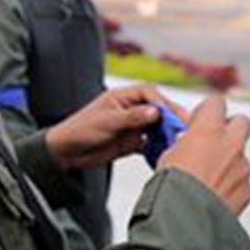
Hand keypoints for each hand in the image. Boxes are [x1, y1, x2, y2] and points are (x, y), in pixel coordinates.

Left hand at [45, 85, 184, 169]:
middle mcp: (131, 110)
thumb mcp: (106, 121)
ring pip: (157, 128)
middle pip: (159, 111)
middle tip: (184, 130)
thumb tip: (155, 111)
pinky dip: (159, 149)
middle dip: (171, 120)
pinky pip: (151, 144)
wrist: (66, 152)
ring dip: (168, 135)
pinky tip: (165, 155)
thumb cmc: (79, 130)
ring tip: (178, 144)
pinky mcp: (132, 143)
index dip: (164, 103)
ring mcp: (133, 126)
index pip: (150, 94)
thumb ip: (132, 117)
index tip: (173, 115)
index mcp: (123, 97)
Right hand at [159, 97, 249, 214]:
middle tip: (213, 142)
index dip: (206, 112)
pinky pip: (242, 181)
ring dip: (229, 162)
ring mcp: (243, 168)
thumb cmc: (171, 190)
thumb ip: (182, 144)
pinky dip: (231, 185)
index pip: (215, 104)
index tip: (199, 121)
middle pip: (242, 122)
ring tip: (207, 178)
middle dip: (230, 129)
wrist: (185, 221)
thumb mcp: (166, 157)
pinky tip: (214, 194)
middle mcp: (231, 145)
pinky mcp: (248, 189)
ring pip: (242, 156)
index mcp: (208, 131)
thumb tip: (184, 144)